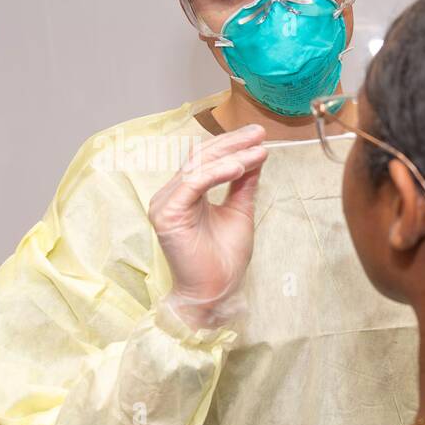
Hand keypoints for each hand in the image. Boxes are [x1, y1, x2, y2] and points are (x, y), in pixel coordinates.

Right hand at [147, 125, 268, 326]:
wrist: (215, 292)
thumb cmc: (224, 259)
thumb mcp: (239, 212)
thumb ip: (243, 185)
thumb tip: (255, 156)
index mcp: (186, 192)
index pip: (206, 158)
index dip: (231, 143)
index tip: (259, 135)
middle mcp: (172, 194)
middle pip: (201, 156)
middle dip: (232, 142)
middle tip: (259, 133)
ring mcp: (166, 203)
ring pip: (198, 167)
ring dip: (231, 156)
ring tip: (258, 151)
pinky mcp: (167, 214)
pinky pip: (193, 184)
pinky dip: (217, 173)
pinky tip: (239, 167)